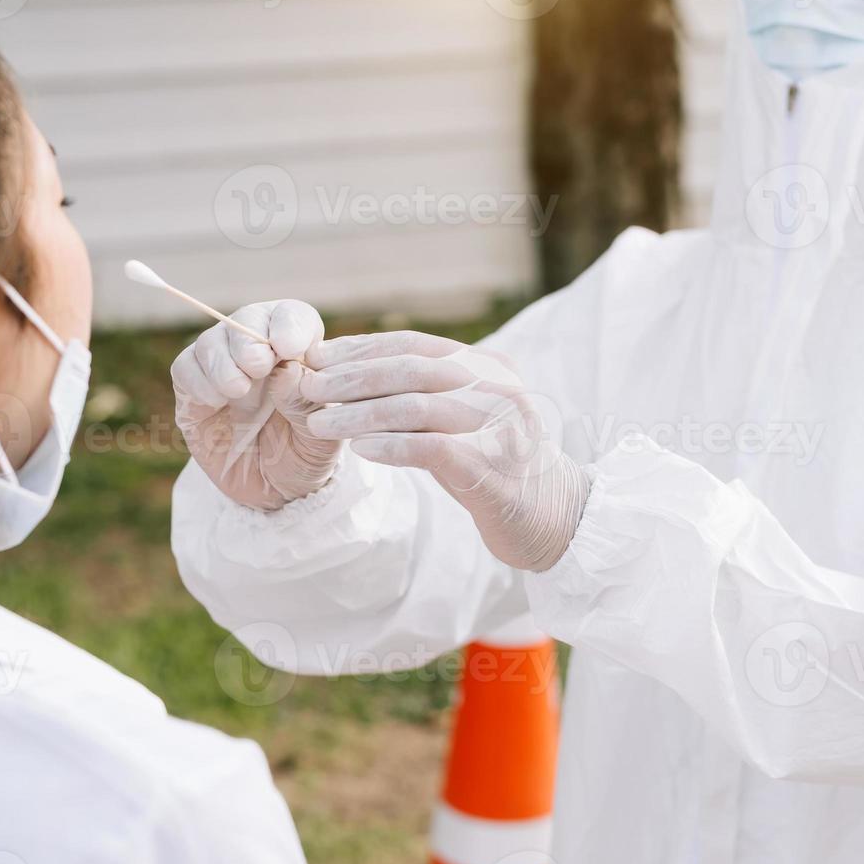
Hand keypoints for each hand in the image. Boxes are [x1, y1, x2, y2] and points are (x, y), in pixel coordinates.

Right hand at [172, 300, 341, 510]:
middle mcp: (259, 352)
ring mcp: (224, 370)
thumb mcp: (320, 438)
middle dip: (250, 340)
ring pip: (211, 341)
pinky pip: (185, 369)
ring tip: (239, 390)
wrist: (277, 496)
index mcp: (297, 351)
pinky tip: (217, 401)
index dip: (288, 324)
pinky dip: (198, 379)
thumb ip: (307, 404)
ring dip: (223, 361)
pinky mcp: (194, 394)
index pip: (291, 317)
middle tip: (260, 365)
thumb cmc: (305, 457)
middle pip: (246, 319)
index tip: (291, 348)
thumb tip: (288, 370)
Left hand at [300, 331, 587, 571]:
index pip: (415, 346)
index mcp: (489, 366)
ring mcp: (498, 426)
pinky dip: (391, 447)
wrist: (552, 517)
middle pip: (412, 370)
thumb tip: (351, 375)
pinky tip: (360, 451)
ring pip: (416, 407)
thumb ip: (423, 395)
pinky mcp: (492, 468)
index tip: (319, 358)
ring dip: (361, 414)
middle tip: (310, 387)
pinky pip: (432, 449)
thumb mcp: (461, 420)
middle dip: (353, 377)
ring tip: (321, 423)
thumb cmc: (494, 468)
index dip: (362, 349)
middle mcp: (497, 388)